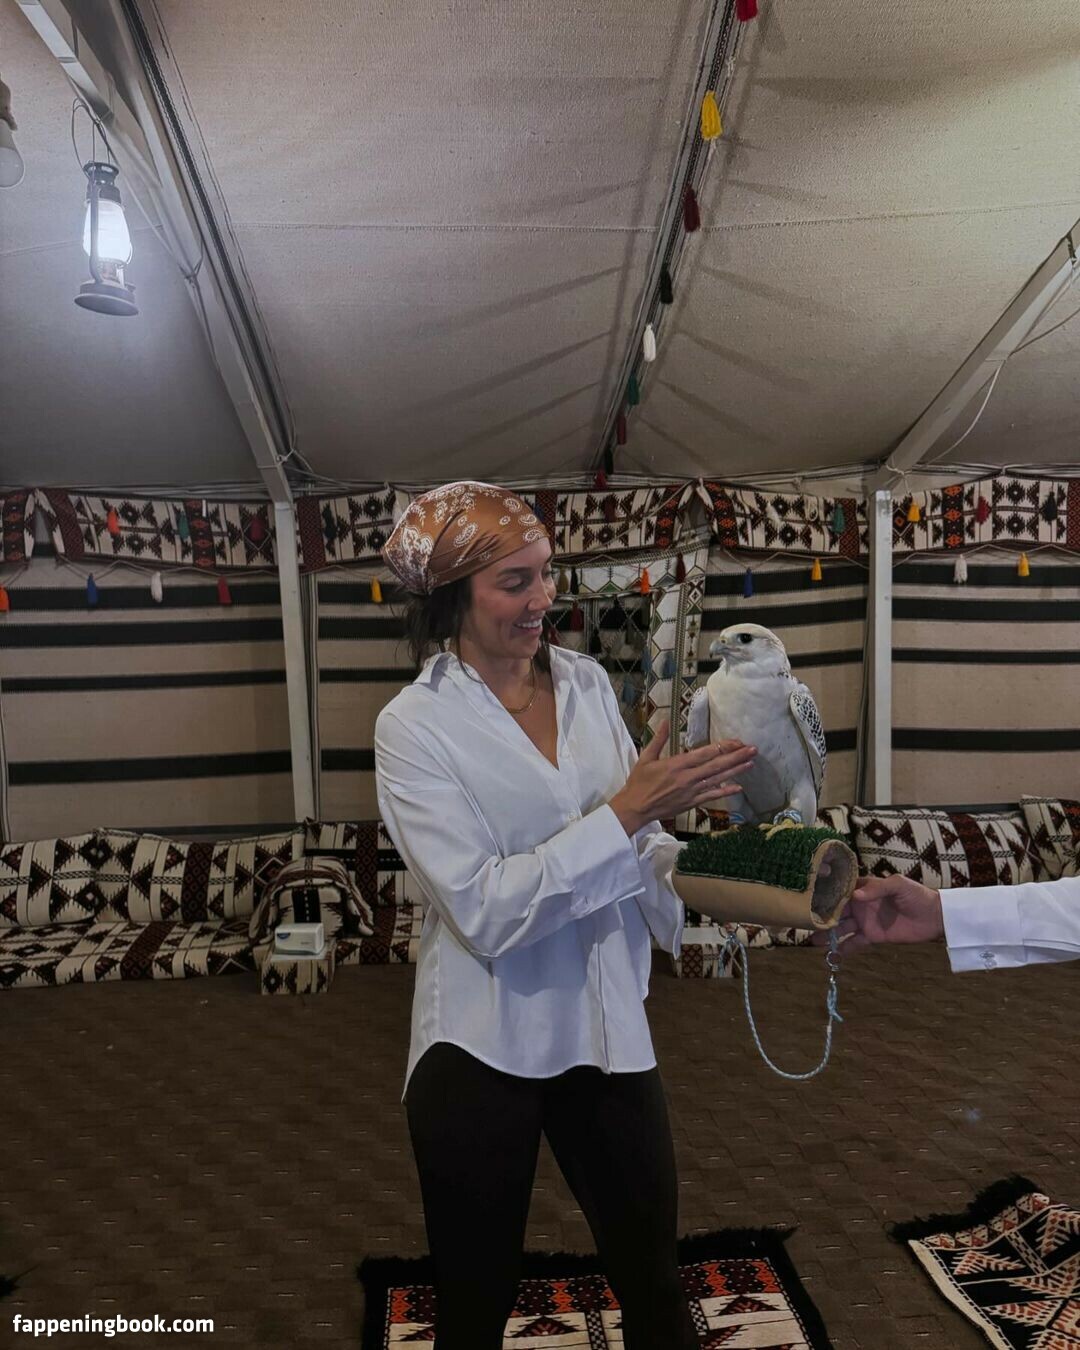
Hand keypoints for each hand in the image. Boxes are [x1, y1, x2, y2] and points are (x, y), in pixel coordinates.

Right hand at [609, 718, 754, 835]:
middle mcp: (687, 777)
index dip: (723, 746)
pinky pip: (712, 796)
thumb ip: (659, 739)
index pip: (705, 753)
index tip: (737, 741)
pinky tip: (738, 787)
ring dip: (736, 771)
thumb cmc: (639, 782)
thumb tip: (666, 720)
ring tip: (751, 763)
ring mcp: (691, 791)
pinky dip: (725, 792)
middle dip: (736, 757)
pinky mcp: (692, 803)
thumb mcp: (646, 757)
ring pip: (718, 780)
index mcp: (677, 764)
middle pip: (717, 765)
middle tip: (753, 750)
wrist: (635, 807)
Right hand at [811, 874, 944, 954]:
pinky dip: (843, 949)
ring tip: (813, 940)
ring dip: (827, 934)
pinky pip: (854, 943)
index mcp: (864, 888)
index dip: (825, 894)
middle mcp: (860, 904)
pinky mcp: (873, 936)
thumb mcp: (898, 885)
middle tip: (804, 922)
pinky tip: (831, 955)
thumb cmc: (916, 895)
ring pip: (841, 928)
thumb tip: (856, 894)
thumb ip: (877, 888)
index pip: (840, 890)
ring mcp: (865, 921)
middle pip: (836, 910)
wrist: (935, 916)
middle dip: (821, 916)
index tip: (809, 898)